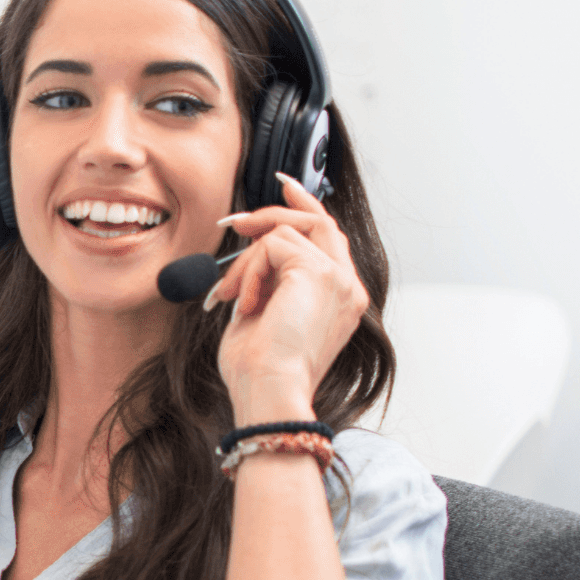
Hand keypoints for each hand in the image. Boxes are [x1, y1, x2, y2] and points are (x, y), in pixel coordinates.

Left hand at [205, 173, 369, 424]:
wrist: (268, 392)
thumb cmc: (259, 372)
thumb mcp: (262, 318)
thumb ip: (266, 284)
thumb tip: (246, 258)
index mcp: (339, 300)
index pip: (330, 237)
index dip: (306, 207)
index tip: (282, 187)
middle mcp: (348, 287)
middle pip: (319, 221)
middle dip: (273, 212)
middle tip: (233, 220)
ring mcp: (339, 279)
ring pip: (287, 232)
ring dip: (247, 260)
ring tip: (230, 295)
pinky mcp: (320, 273)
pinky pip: (273, 245)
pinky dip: (248, 271)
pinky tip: (245, 302)